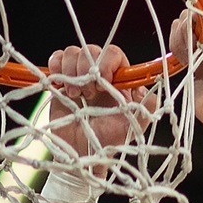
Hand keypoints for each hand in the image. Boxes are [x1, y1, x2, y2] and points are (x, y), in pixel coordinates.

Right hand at [46, 44, 156, 158]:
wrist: (83, 152)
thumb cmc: (108, 140)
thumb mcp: (133, 126)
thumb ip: (146, 107)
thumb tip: (143, 86)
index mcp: (119, 80)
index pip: (114, 54)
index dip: (107, 62)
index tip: (104, 81)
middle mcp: (100, 74)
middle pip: (92, 50)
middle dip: (87, 68)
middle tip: (89, 94)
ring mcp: (79, 76)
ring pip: (73, 52)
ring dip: (71, 71)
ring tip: (76, 95)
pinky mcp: (61, 80)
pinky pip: (57, 59)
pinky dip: (56, 65)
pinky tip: (61, 85)